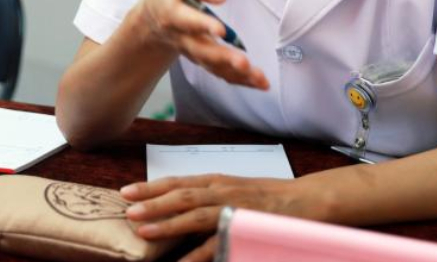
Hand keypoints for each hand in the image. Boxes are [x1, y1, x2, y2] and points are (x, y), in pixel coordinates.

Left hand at [120, 175, 316, 261]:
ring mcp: (234, 208)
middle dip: (152, 202)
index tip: (127, 190)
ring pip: (195, 215)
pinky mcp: (245, 228)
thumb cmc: (269, 196)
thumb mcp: (233, 189)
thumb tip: (178, 205)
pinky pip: (218, 243)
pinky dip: (198, 255)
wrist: (309, 199)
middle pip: (181, 194)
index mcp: (216, 180)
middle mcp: (222, 190)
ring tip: (144, 231)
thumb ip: (208, 196)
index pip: (178, 181)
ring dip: (168, 223)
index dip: (151, 186)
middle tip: (127, 208)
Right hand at [133, 0, 267, 89]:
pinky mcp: (203, 61)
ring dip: (237, 74)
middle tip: (244, 63)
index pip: (187, 21)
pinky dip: (241, 80)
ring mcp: (192, 53)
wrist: (152, 21)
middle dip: (224, 58)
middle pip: (202, 51)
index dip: (203, 25)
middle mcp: (182, 38)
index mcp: (172, 14)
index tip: (222, 30)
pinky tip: (260, 83)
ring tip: (260, 79)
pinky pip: (221, 73)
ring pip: (214, 66)